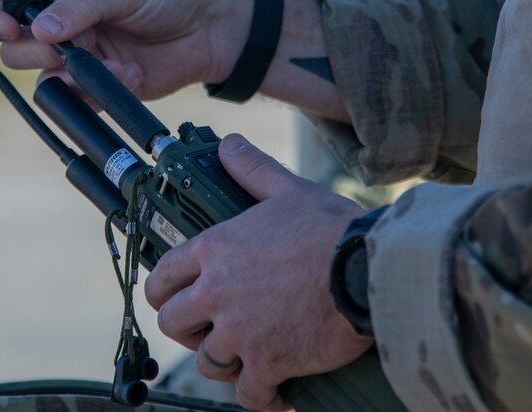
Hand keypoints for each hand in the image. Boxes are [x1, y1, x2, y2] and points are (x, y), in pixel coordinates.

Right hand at [0, 0, 252, 99]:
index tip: (7, 28)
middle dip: (39, 50)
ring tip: (112, 64)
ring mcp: (79, 58)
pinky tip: (129, 75)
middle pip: (17, 47)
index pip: (6, 2)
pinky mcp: (98, 87)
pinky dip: (96, 92)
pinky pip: (76, 100)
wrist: (211, 32)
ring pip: (45, 78)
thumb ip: (81, 6)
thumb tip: (39, 29)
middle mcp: (63, 25)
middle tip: (77, 44)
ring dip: (72, 75)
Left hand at [144, 134, 371, 410]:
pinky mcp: (267, 363)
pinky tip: (277, 396)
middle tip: (209, 330)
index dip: (164, 291)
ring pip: (207, 363)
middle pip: (173, 324)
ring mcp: (239, 332)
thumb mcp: (289, 189)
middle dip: (188, 330)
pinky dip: (263, 399)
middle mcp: (216, 292)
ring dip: (225, 363)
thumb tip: (230, 144)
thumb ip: (253, 170)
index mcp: (215, 249)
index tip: (175, 298)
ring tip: (246, 359)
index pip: (161, 276)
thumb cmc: (332, 227)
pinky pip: (249, 395)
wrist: (370, 269)